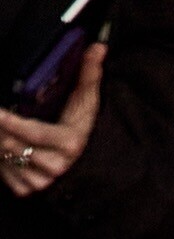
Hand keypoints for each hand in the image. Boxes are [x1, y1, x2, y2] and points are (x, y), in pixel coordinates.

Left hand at [0, 44, 106, 198]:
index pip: (32, 132)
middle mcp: (55, 166)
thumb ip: (90, 75)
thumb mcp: (88, 105)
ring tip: (0, 125)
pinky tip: (3, 145)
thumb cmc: (86, 133)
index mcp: (69, 144)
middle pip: (13, 144)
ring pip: (5, 157)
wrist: (91, 171)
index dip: (10, 122)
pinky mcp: (28, 191)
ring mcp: (41, 181)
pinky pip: (4, 171)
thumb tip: (99, 47)